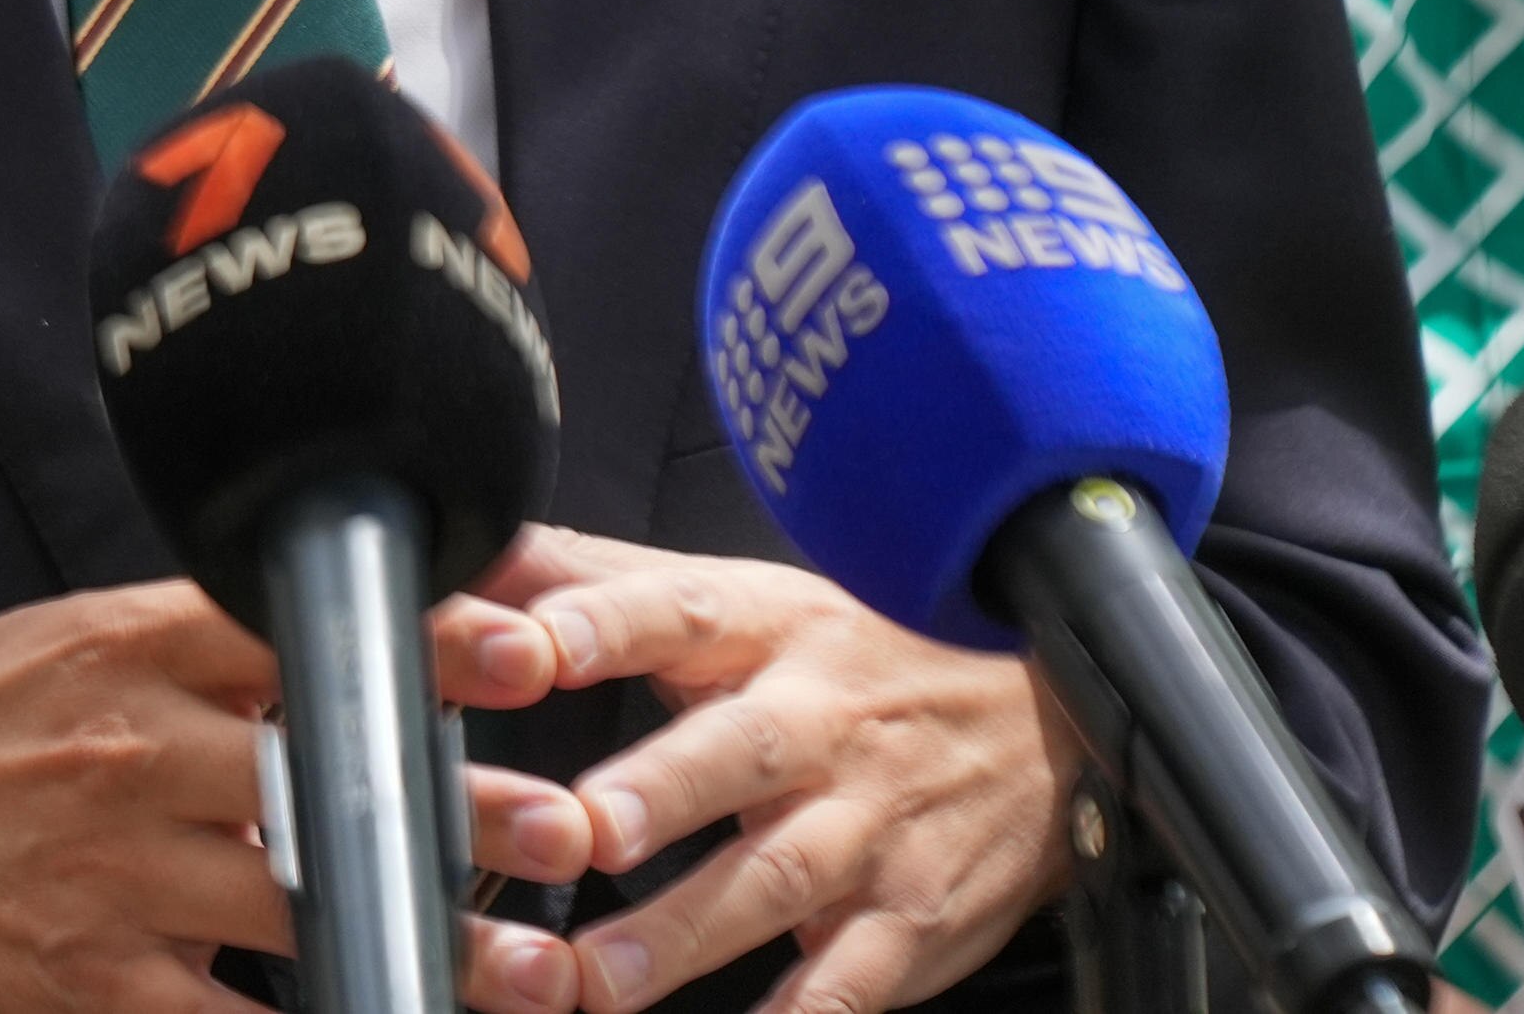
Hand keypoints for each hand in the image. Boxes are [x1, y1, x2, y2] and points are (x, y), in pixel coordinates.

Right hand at [0, 579, 596, 1013]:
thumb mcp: (49, 640)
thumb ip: (183, 637)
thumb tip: (320, 629)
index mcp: (124, 645)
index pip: (301, 628)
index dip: (424, 638)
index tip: (524, 647)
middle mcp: (133, 752)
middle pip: (328, 776)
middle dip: (459, 808)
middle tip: (565, 825)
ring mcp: (112, 876)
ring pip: (304, 909)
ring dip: (428, 941)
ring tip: (529, 969)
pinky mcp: (87, 982)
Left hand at [492, 528, 1063, 1013]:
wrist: (1047, 728)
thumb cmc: (862, 660)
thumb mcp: (749, 600)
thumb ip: (605, 581)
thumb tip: (477, 553)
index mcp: (771, 631)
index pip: (683, 611)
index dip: (608, 623)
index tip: (535, 645)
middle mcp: (823, 724)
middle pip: (739, 750)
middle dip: (660, 790)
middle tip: (583, 828)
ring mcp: (871, 828)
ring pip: (777, 880)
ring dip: (686, 933)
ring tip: (599, 980)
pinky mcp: (908, 923)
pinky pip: (848, 983)